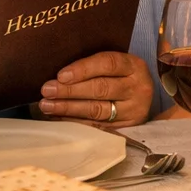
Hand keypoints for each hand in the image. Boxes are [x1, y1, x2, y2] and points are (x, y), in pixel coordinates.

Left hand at [37, 51, 153, 126]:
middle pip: (102, 88)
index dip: (83, 69)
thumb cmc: (121, 76)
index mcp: (135, 66)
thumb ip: (94, 66)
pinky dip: (76, 121)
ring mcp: (133, 109)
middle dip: (71, 90)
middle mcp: (138, 87)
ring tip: (48, 106)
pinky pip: (97, 125)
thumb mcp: (117, 65)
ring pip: (98, 109)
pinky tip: (59, 117)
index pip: (108, 64)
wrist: (142, 96)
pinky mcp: (127, 126)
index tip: (61, 76)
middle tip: (47, 91)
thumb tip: (59, 75)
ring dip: (69, 108)